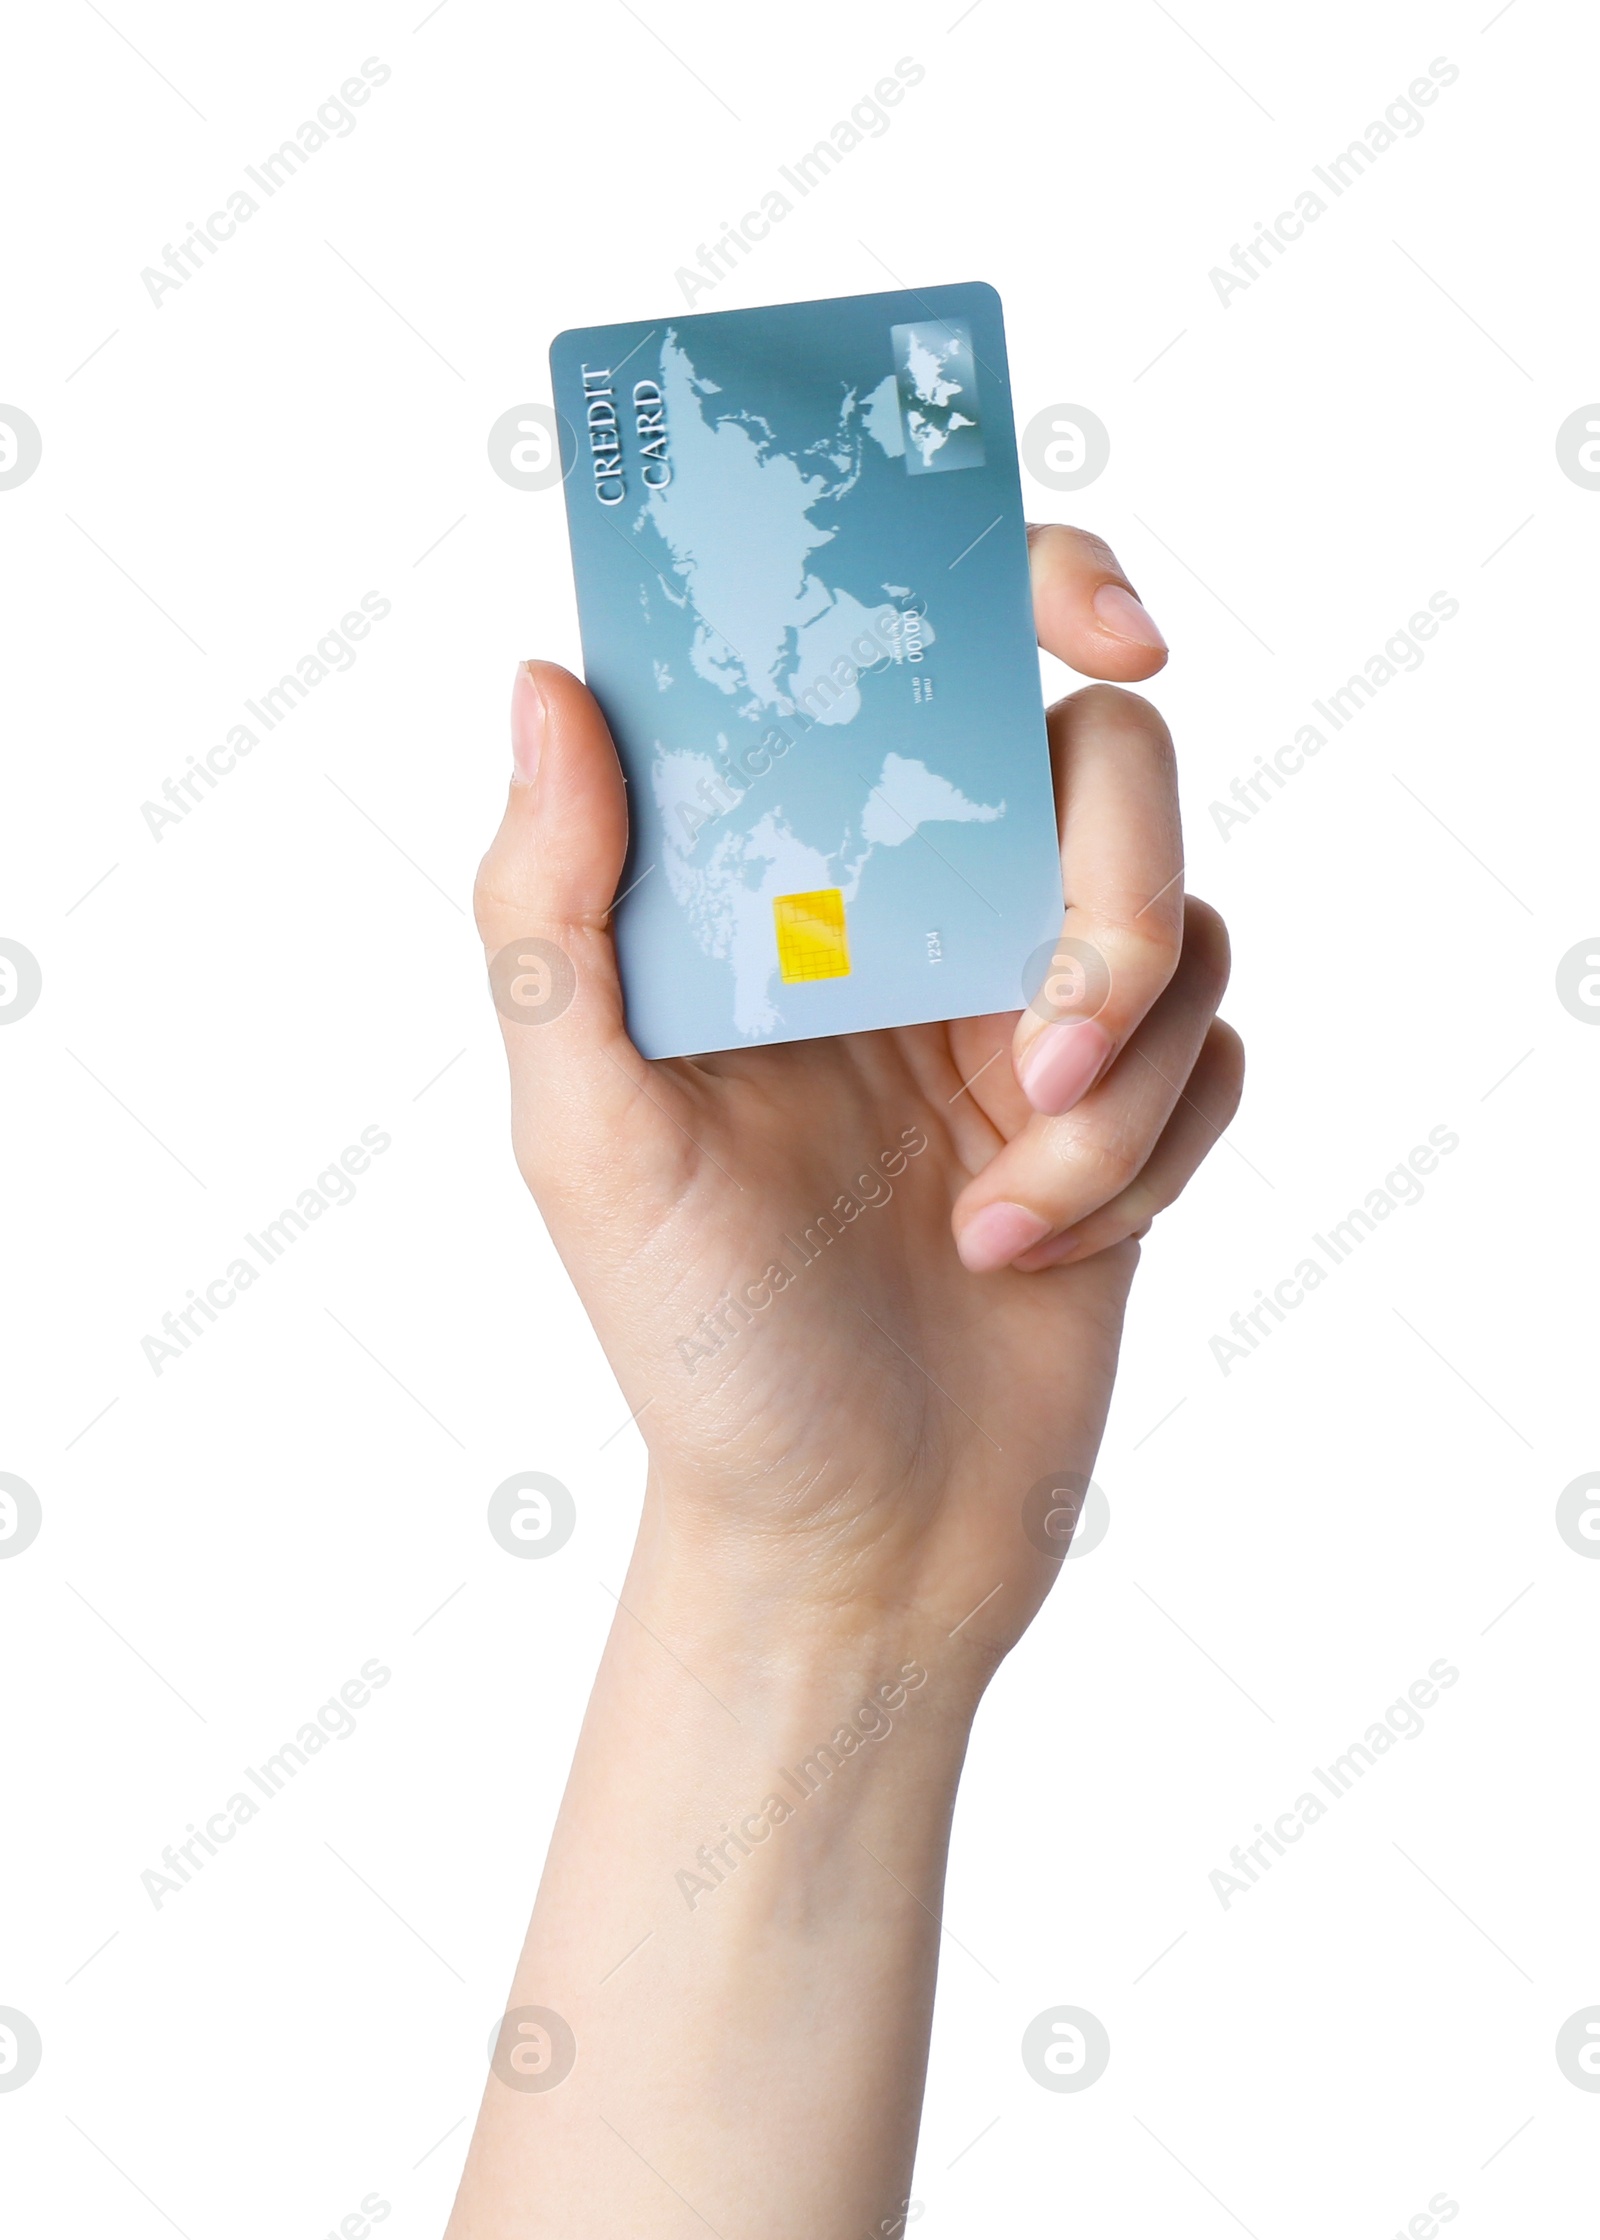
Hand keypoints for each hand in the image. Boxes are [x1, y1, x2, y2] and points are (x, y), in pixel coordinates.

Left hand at [474, 524, 1241, 1671]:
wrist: (856, 1537)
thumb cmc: (701, 1348)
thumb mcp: (587, 1137)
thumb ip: (555, 913)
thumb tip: (551, 683)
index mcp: (781, 888)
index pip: (904, 660)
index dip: (1019, 580)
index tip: (1101, 619)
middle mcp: (912, 921)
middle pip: (1098, 767)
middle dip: (1102, 898)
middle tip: (1038, 1044)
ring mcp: (1030, 1010)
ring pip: (1177, 915)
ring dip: (1119, 1075)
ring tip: (1006, 1211)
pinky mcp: (1132, 1110)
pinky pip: (1218, 1045)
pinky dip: (1152, 1154)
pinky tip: (1039, 1253)